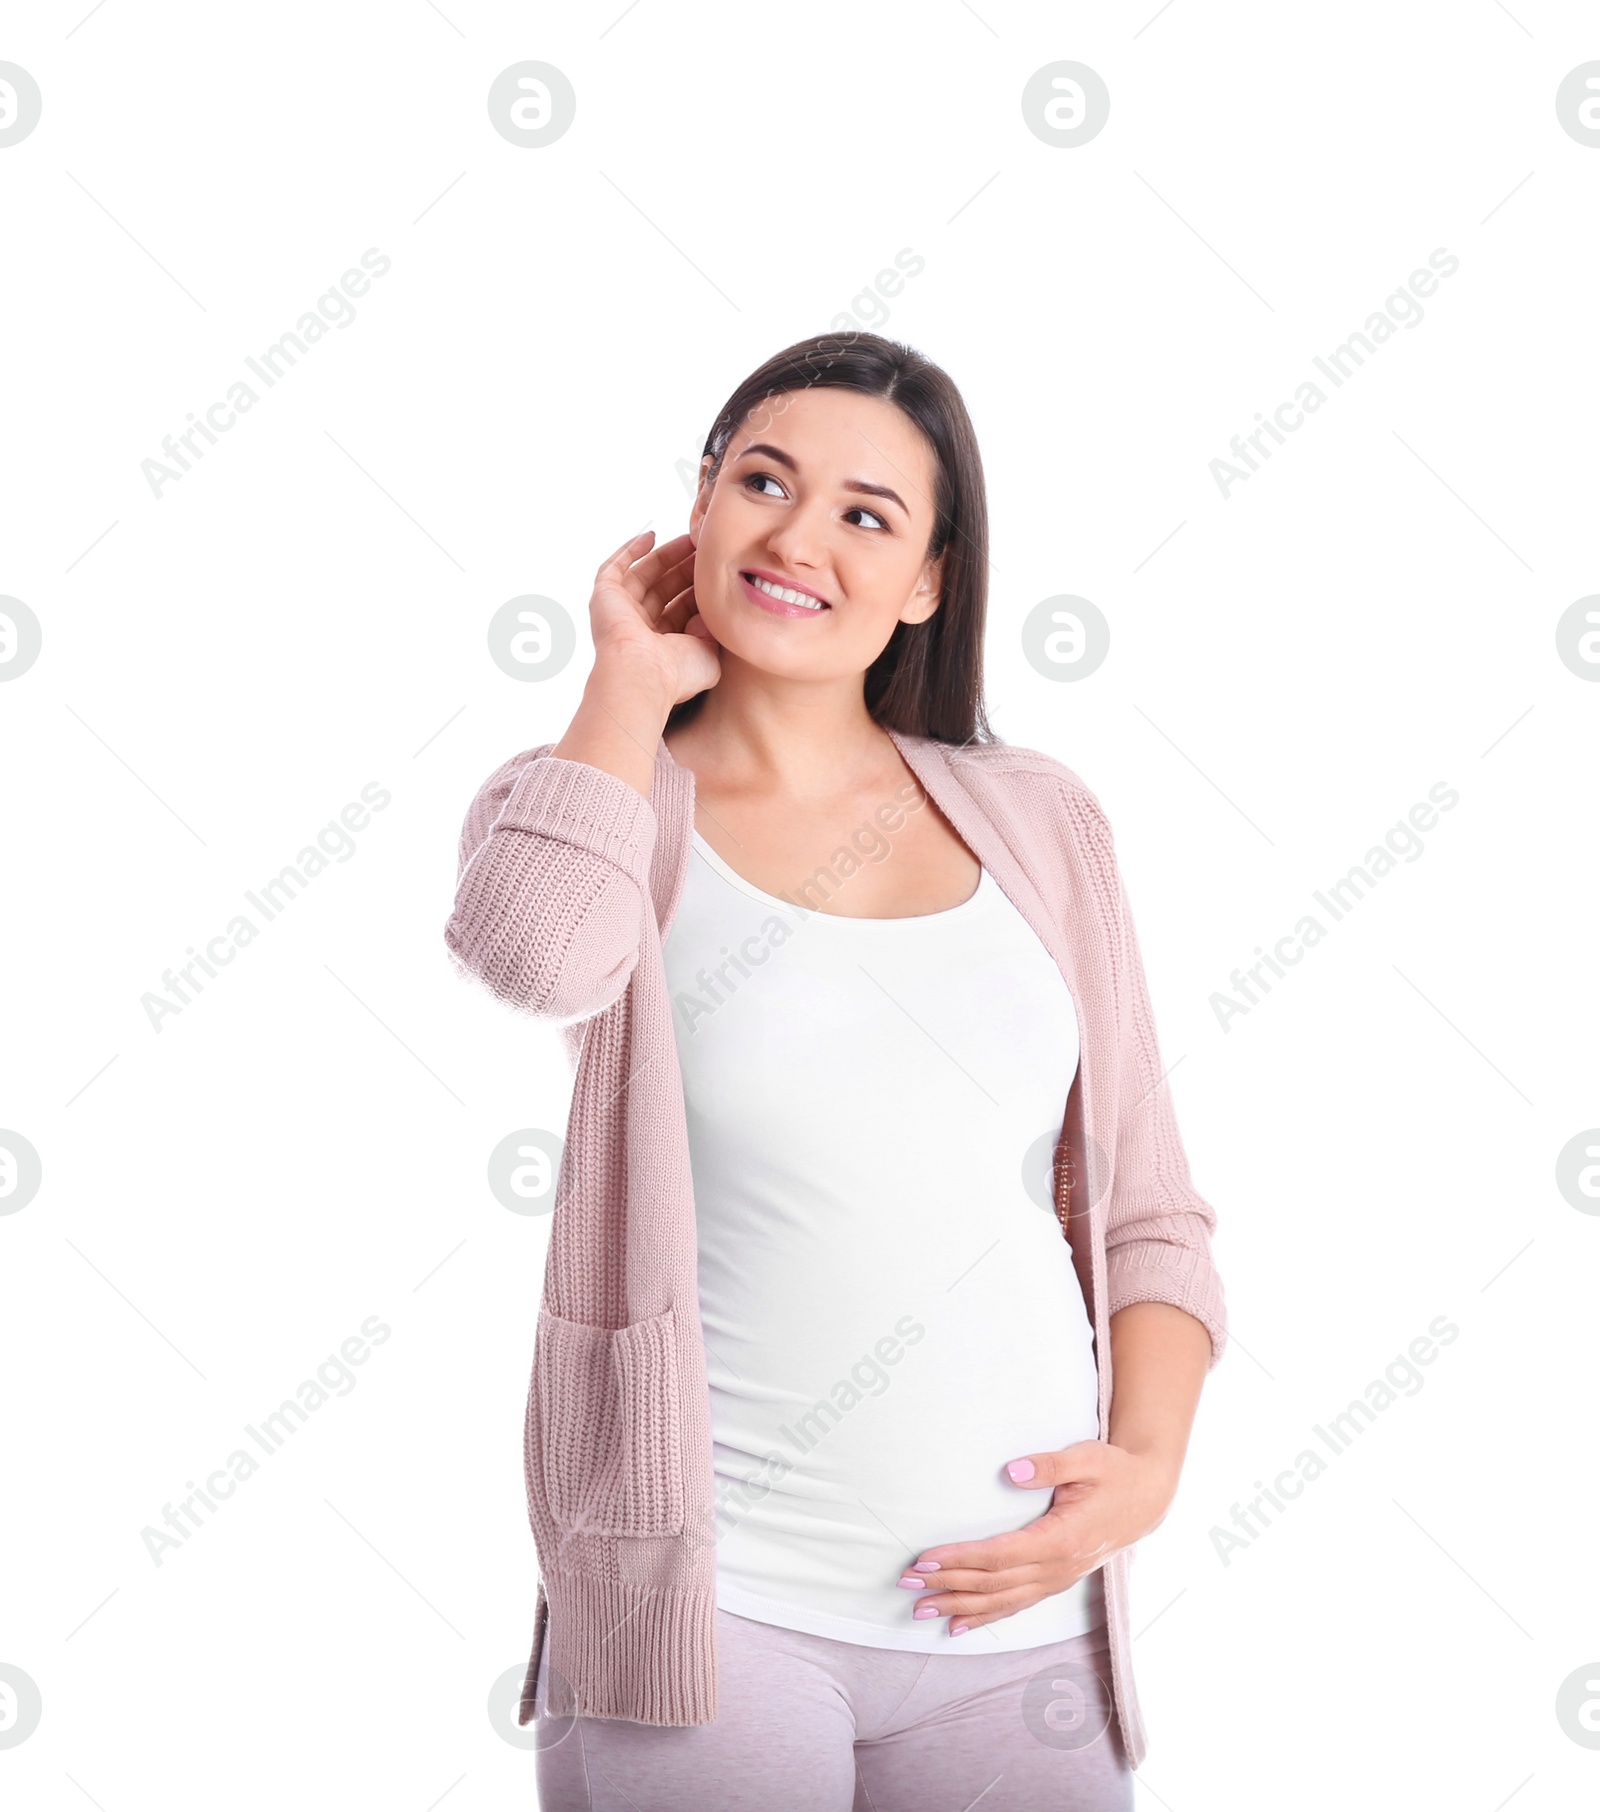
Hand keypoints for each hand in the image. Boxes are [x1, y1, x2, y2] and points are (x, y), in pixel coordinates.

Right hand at [587, 529, 720, 709]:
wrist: (643, 675)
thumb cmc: (676, 674)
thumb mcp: (710, 652)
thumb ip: (713, 630)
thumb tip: (712, 609)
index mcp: (664, 644)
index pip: (682, 608)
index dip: (699, 587)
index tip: (716, 570)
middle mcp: (641, 628)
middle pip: (665, 588)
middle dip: (686, 567)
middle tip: (705, 549)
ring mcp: (621, 612)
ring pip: (644, 575)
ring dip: (666, 555)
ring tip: (690, 539)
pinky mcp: (604, 597)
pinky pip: (614, 567)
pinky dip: (630, 550)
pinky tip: (650, 536)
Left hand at [897, 1440, 1179, 1637]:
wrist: (1147, 1498)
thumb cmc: (1114, 1473)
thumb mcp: (1087, 1458)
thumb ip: (1050, 1465)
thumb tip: (1011, 1469)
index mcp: (1063, 1538)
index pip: (1000, 1555)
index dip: (961, 1560)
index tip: (926, 1558)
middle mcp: (1058, 1567)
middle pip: (994, 1583)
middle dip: (948, 1584)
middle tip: (907, 1583)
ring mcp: (1057, 1579)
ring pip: (1002, 1601)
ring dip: (959, 1606)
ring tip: (920, 1610)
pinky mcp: (1056, 1581)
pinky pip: (1016, 1605)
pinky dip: (985, 1617)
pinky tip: (958, 1626)